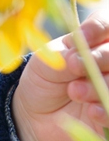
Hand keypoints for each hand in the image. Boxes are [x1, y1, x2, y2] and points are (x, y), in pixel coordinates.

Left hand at [12, 10, 108, 140]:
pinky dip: (107, 110)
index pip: (106, 25)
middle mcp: (106, 62)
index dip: (99, 28)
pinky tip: (91, 111)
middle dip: (100, 58)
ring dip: (99, 85)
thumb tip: (80, 57)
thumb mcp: (47, 63)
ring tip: (74, 92)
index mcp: (92, 42)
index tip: (82, 39)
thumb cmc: (43, 80)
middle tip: (74, 67)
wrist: (37, 115)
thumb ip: (66, 57)